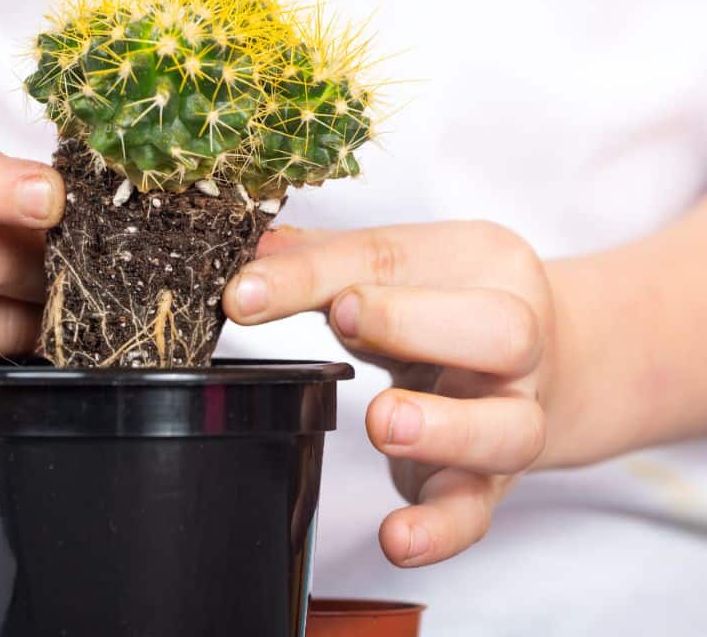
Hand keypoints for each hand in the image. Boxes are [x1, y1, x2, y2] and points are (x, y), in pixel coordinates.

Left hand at [224, 221, 553, 566]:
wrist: (549, 361)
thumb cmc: (446, 304)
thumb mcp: (392, 268)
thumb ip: (321, 261)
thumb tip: (251, 259)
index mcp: (482, 263)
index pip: (395, 257)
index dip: (316, 272)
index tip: (248, 292)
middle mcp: (516, 341)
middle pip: (501, 330)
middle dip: (415, 323)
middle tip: (345, 320)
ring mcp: (510, 415)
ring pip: (507, 430)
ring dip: (444, 430)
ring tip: (382, 424)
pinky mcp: (492, 484)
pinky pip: (477, 512)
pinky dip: (438, 531)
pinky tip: (396, 540)